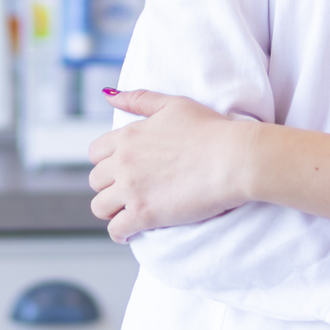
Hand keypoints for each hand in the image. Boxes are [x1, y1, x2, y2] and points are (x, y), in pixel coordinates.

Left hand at [86, 90, 255, 242]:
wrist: (233, 158)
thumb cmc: (211, 130)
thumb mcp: (173, 104)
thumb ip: (139, 99)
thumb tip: (109, 96)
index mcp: (128, 136)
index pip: (96, 153)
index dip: (106, 163)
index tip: (119, 171)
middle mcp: (123, 161)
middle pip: (96, 180)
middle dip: (108, 187)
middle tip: (126, 194)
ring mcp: (132, 188)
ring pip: (99, 206)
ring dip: (110, 211)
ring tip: (125, 214)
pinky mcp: (144, 214)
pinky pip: (116, 229)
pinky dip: (119, 233)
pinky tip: (128, 233)